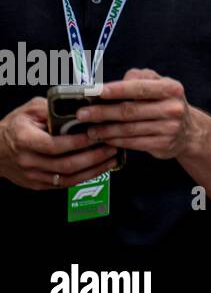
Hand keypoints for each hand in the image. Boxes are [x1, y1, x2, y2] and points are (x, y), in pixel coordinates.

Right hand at [0, 97, 119, 189]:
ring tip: (112, 159)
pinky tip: (98, 168)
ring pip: (67, 179)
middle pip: (64, 165)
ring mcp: (32, 176)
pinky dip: (83, 178)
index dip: (77, 142)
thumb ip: (52, 107)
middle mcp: (28, 160)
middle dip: (93, 157)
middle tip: (112, 147)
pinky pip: (63, 185)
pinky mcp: (37, 185)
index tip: (96, 134)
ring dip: (93, 170)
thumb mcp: (30, 110)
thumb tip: (78, 107)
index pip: (54, 145)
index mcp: (25, 139)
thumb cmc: (15, 126)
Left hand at [79, 68, 202, 160]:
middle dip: (102, 112)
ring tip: (89, 129)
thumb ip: (140, 77)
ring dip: (105, 130)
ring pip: (129, 129)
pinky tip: (105, 138)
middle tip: (82, 114)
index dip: (116, 90)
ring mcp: (169, 128)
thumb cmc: (166, 103)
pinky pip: (133, 143)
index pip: (140, 88)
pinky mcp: (163, 145)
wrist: (189, 131)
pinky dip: (116, 141)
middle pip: (130, 111)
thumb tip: (119, 82)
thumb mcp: (160, 84)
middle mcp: (173, 108)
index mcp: (171, 88)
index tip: (95, 92)